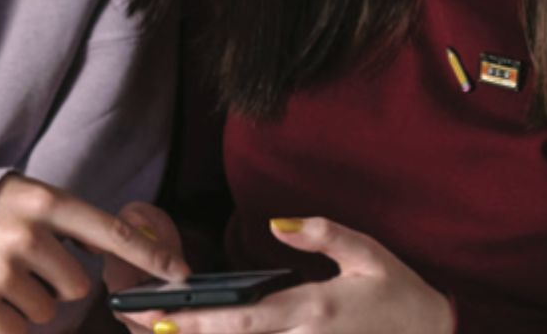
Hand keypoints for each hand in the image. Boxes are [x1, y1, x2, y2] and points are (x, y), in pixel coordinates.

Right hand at [0, 175, 189, 333]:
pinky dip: (12, 319)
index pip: (111, 232)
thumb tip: (124, 248)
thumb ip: (75, 222)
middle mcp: (24, 233)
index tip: (181, 273)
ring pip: (51, 311)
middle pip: (78, 286)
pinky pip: (21, 331)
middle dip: (62, 282)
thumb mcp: (33, 197)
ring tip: (8, 274)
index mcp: (45, 202)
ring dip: (36, 301)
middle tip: (34, 263)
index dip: (150, 256)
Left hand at [123, 217, 452, 333]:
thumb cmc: (401, 294)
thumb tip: (278, 224)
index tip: (162, 316)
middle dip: (189, 333)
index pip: (244, 318)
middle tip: (145, 322)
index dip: (200, 321)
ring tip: (163, 329)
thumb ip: (322, 234)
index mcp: (313, 308)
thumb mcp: (368, 254)